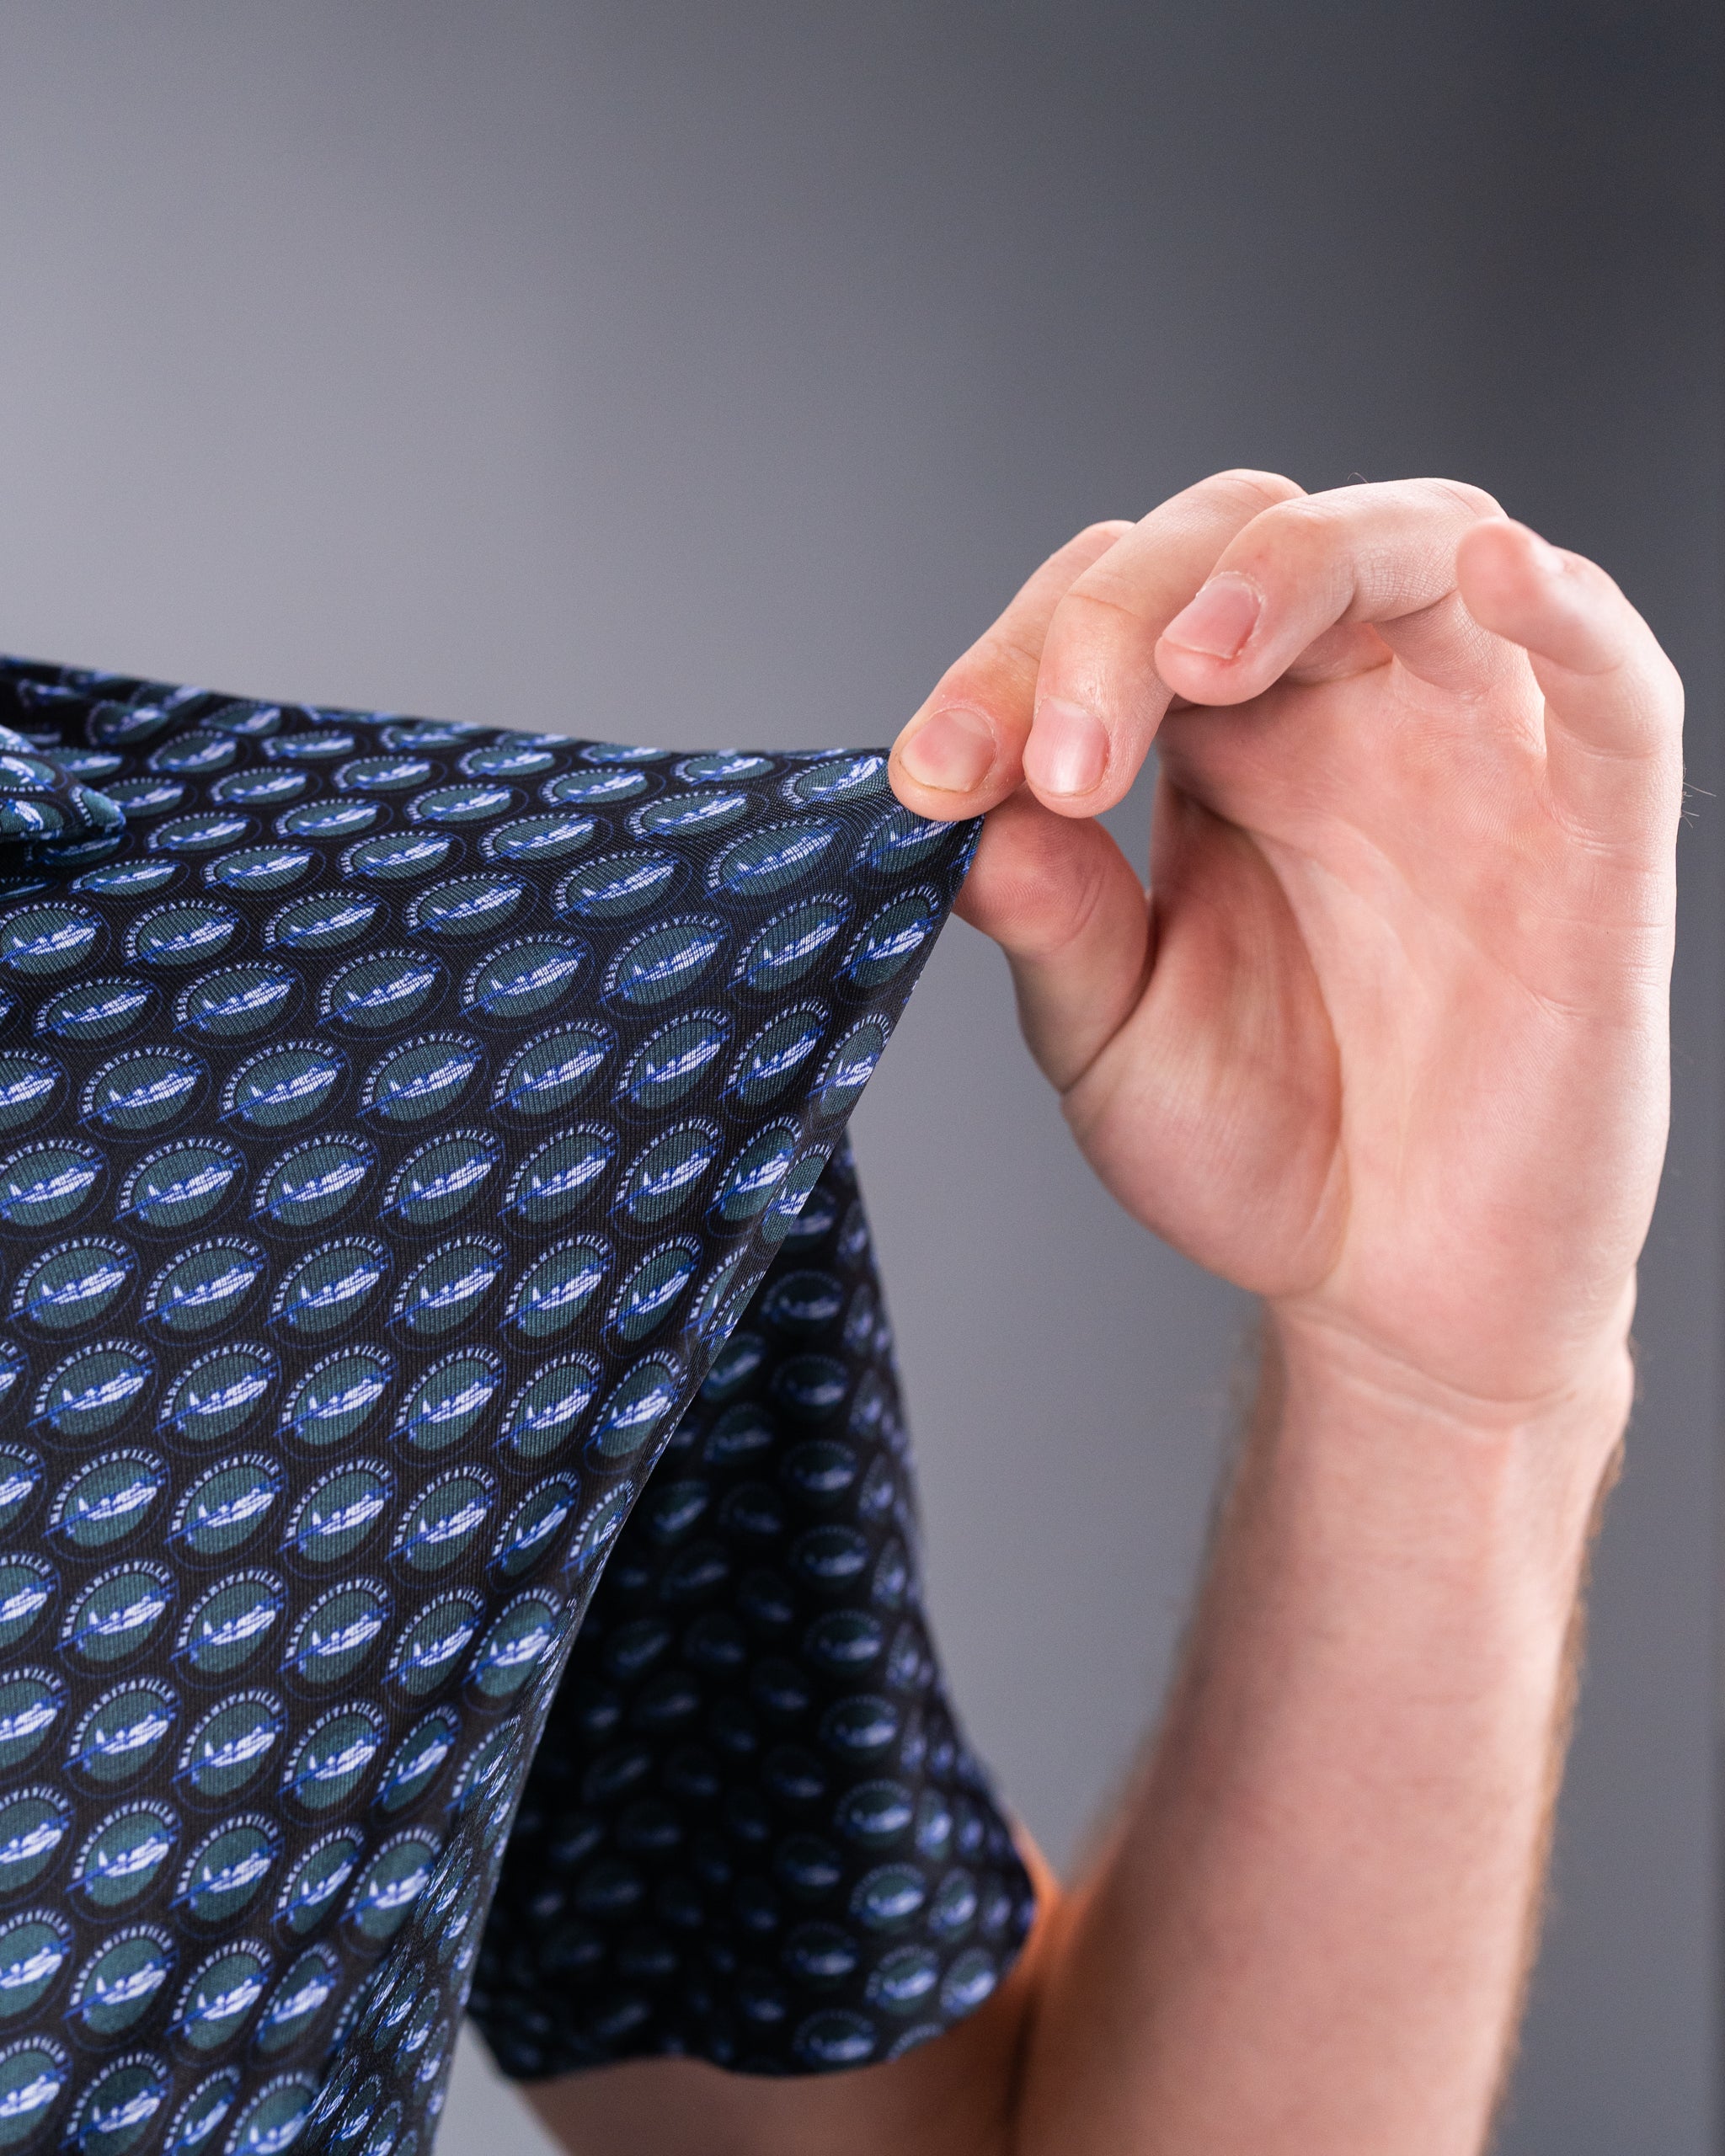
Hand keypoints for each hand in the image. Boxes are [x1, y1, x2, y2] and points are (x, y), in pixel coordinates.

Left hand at [889, 473, 1681, 1418]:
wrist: (1398, 1292)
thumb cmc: (1263, 1151)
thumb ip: (1054, 926)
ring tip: (1197, 662)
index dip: (1015, 661)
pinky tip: (1498, 573)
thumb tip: (971, 821)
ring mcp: (1476, 752)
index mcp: (1220, 746)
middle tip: (1056, 763)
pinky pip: (1611, 681)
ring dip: (1297, 565)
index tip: (931, 779)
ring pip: (1416, 546)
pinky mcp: (1596, 829)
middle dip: (1122, 619)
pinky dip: (1564, 608)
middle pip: (1243, 534)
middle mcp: (1344, 714)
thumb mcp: (1114, 1042)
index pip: (1113, 609)